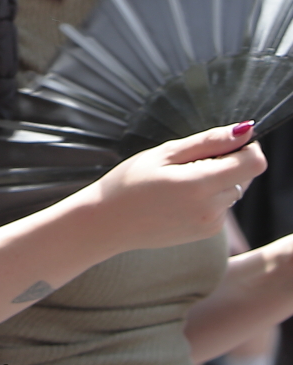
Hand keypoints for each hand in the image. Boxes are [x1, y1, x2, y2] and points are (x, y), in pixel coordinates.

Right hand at [86, 122, 265, 252]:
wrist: (110, 222)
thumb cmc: (130, 181)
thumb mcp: (164, 153)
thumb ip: (208, 142)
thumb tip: (244, 131)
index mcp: (202, 184)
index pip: (254, 163)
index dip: (246, 148)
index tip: (223, 143)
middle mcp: (213, 208)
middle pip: (243, 176)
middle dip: (223, 163)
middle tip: (183, 162)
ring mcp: (212, 224)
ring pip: (232, 191)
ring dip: (215, 180)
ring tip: (175, 181)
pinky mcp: (207, 233)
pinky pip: (220, 206)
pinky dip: (207, 196)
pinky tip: (177, 197)